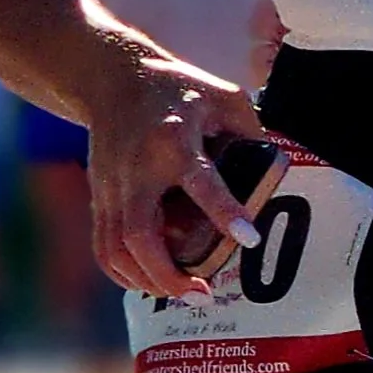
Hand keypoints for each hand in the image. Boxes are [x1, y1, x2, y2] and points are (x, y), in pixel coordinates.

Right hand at [85, 48, 265, 296]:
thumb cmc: (175, 88)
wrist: (112, 79)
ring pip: (117, 249)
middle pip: (140, 235)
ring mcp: (111, 188)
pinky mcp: (98, 199)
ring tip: (183, 294)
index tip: (249, 238)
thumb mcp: (222, 95)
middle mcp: (137, 170)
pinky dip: (124, 273)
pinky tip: (150, 284)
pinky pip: (104, 247)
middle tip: (202, 293)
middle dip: (168, 273)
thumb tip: (275, 171)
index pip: (199, 181)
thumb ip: (250, 131)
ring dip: (147, 281)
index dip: (224, 211)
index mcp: (173, 140)